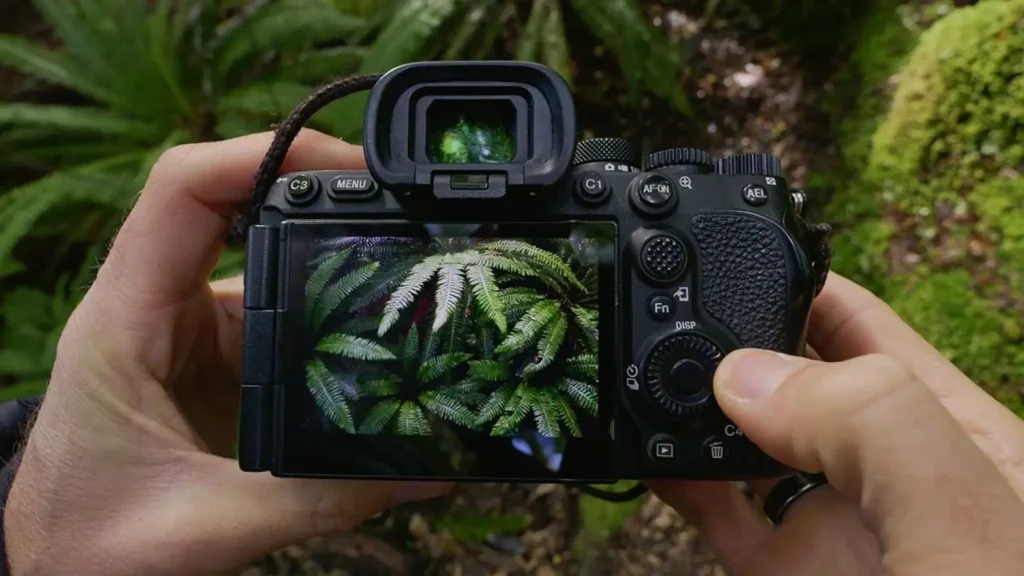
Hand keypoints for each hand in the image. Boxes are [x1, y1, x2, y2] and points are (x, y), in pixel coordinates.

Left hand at [3, 131, 450, 574]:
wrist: (59, 567)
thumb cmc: (92, 541)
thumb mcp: (205, 525)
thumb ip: (316, 497)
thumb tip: (422, 473)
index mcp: (127, 319)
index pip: (184, 191)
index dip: (264, 154)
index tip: (351, 165)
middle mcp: (159, 306)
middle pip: (239, 205)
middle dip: (325, 195)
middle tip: (407, 210)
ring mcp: (193, 330)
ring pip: (271, 259)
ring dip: (336, 259)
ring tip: (412, 271)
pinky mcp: (223, 359)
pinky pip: (285, 312)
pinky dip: (336, 315)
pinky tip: (383, 336)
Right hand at [650, 274, 1023, 574]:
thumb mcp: (964, 515)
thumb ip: (870, 425)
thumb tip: (745, 374)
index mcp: (953, 431)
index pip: (865, 327)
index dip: (797, 282)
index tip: (724, 256)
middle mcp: (884, 471)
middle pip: (791, 378)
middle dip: (730, 342)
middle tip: (666, 316)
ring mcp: (831, 524)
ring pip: (743, 445)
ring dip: (691, 410)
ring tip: (645, 378)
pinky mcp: (784, 573)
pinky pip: (717, 513)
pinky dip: (675, 479)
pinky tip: (646, 454)